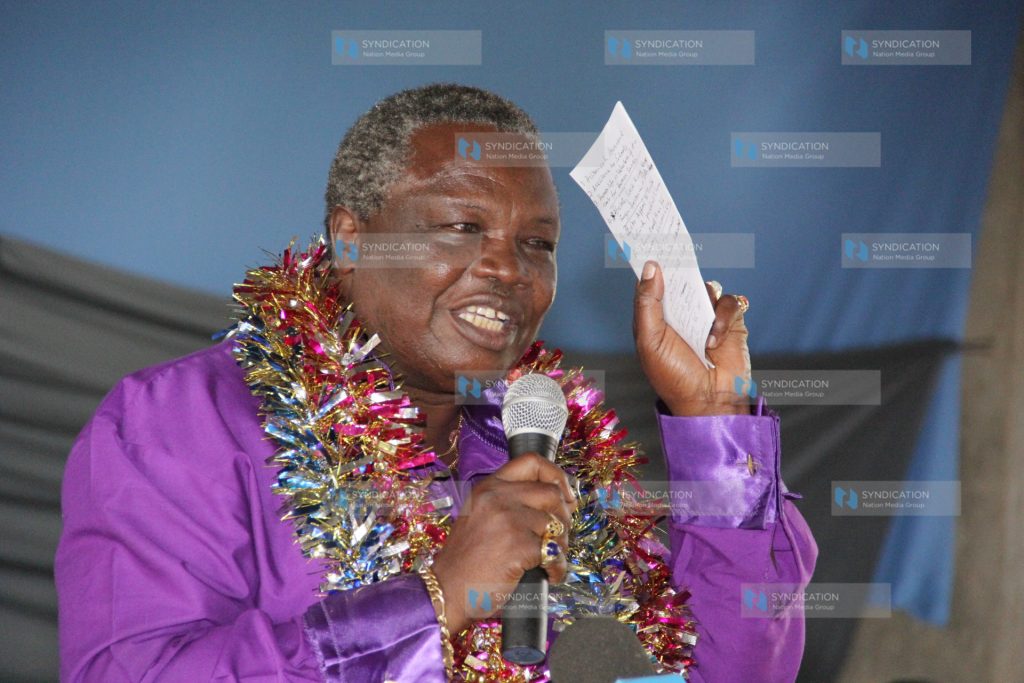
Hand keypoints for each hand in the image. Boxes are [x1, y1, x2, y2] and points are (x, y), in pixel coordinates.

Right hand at [430, 453, 576, 632]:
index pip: (531, 462)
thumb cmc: (467, 560)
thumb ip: (509, 502)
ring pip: (556, 524)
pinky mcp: (518, 545)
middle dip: (564, 517)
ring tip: (549, 560)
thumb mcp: (480, 516)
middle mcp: (498, 497)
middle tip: (558, 537)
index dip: (556, 475)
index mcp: (489, 487)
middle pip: (552, 493)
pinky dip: (557, 567)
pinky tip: (548, 575)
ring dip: (561, 545)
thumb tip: (556, 499)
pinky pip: (554, 552)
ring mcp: (508, 520)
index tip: (564, 495)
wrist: (447, 590)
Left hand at [633, 260, 751, 415]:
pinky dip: (723, 319)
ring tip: (701, 331)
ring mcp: (707, 317)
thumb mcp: (650, 340)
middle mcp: (681, 314)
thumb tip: (652, 268)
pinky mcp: (731, 323)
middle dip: (681, 266)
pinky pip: (730, 303)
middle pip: (682, 278)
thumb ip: (648, 303)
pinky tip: (714, 341)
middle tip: (679, 249)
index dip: (652, 265)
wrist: (709, 402)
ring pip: (709, 287)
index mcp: (657, 317)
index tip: (648, 242)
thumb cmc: (673, 377)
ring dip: (706, 302)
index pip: (654, 284)